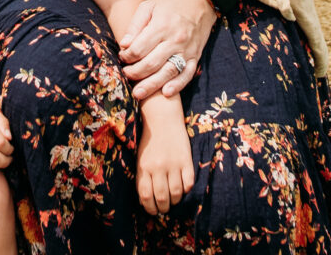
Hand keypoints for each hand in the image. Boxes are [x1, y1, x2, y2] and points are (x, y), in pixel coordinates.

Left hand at [119, 0, 216, 98]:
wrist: (200, 1)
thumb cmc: (170, 3)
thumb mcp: (149, 6)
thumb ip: (135, 25)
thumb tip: (123, 45)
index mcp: (161, 25)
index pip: (139, 48)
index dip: (127, 56)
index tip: (122, 57)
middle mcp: (175, 40)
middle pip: (151, 63)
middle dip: (135, 73)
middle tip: (126, 75)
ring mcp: (187, 50)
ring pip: (168, 72)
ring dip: (152, 85)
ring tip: (138, 93)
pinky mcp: (196, 56)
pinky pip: (187, 75)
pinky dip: (178, 85)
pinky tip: (166, 93)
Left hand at [137, 96, 194, 214]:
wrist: (163, 118)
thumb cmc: (150, 140)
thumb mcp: (141, 158)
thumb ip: (143, 177)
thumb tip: (146, 200)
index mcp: (144, 166)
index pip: (145, 195)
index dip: (149, 207)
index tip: (152, 210)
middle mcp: (158, 167)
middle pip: (162, 198)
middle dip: (163, 208)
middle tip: (164, 208)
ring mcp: (173, 164)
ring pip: (176, 193)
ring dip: (175, 201)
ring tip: (173, 200)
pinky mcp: (186, 160)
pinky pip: (189, 183)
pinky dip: (186, 189)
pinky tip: (183, 187)